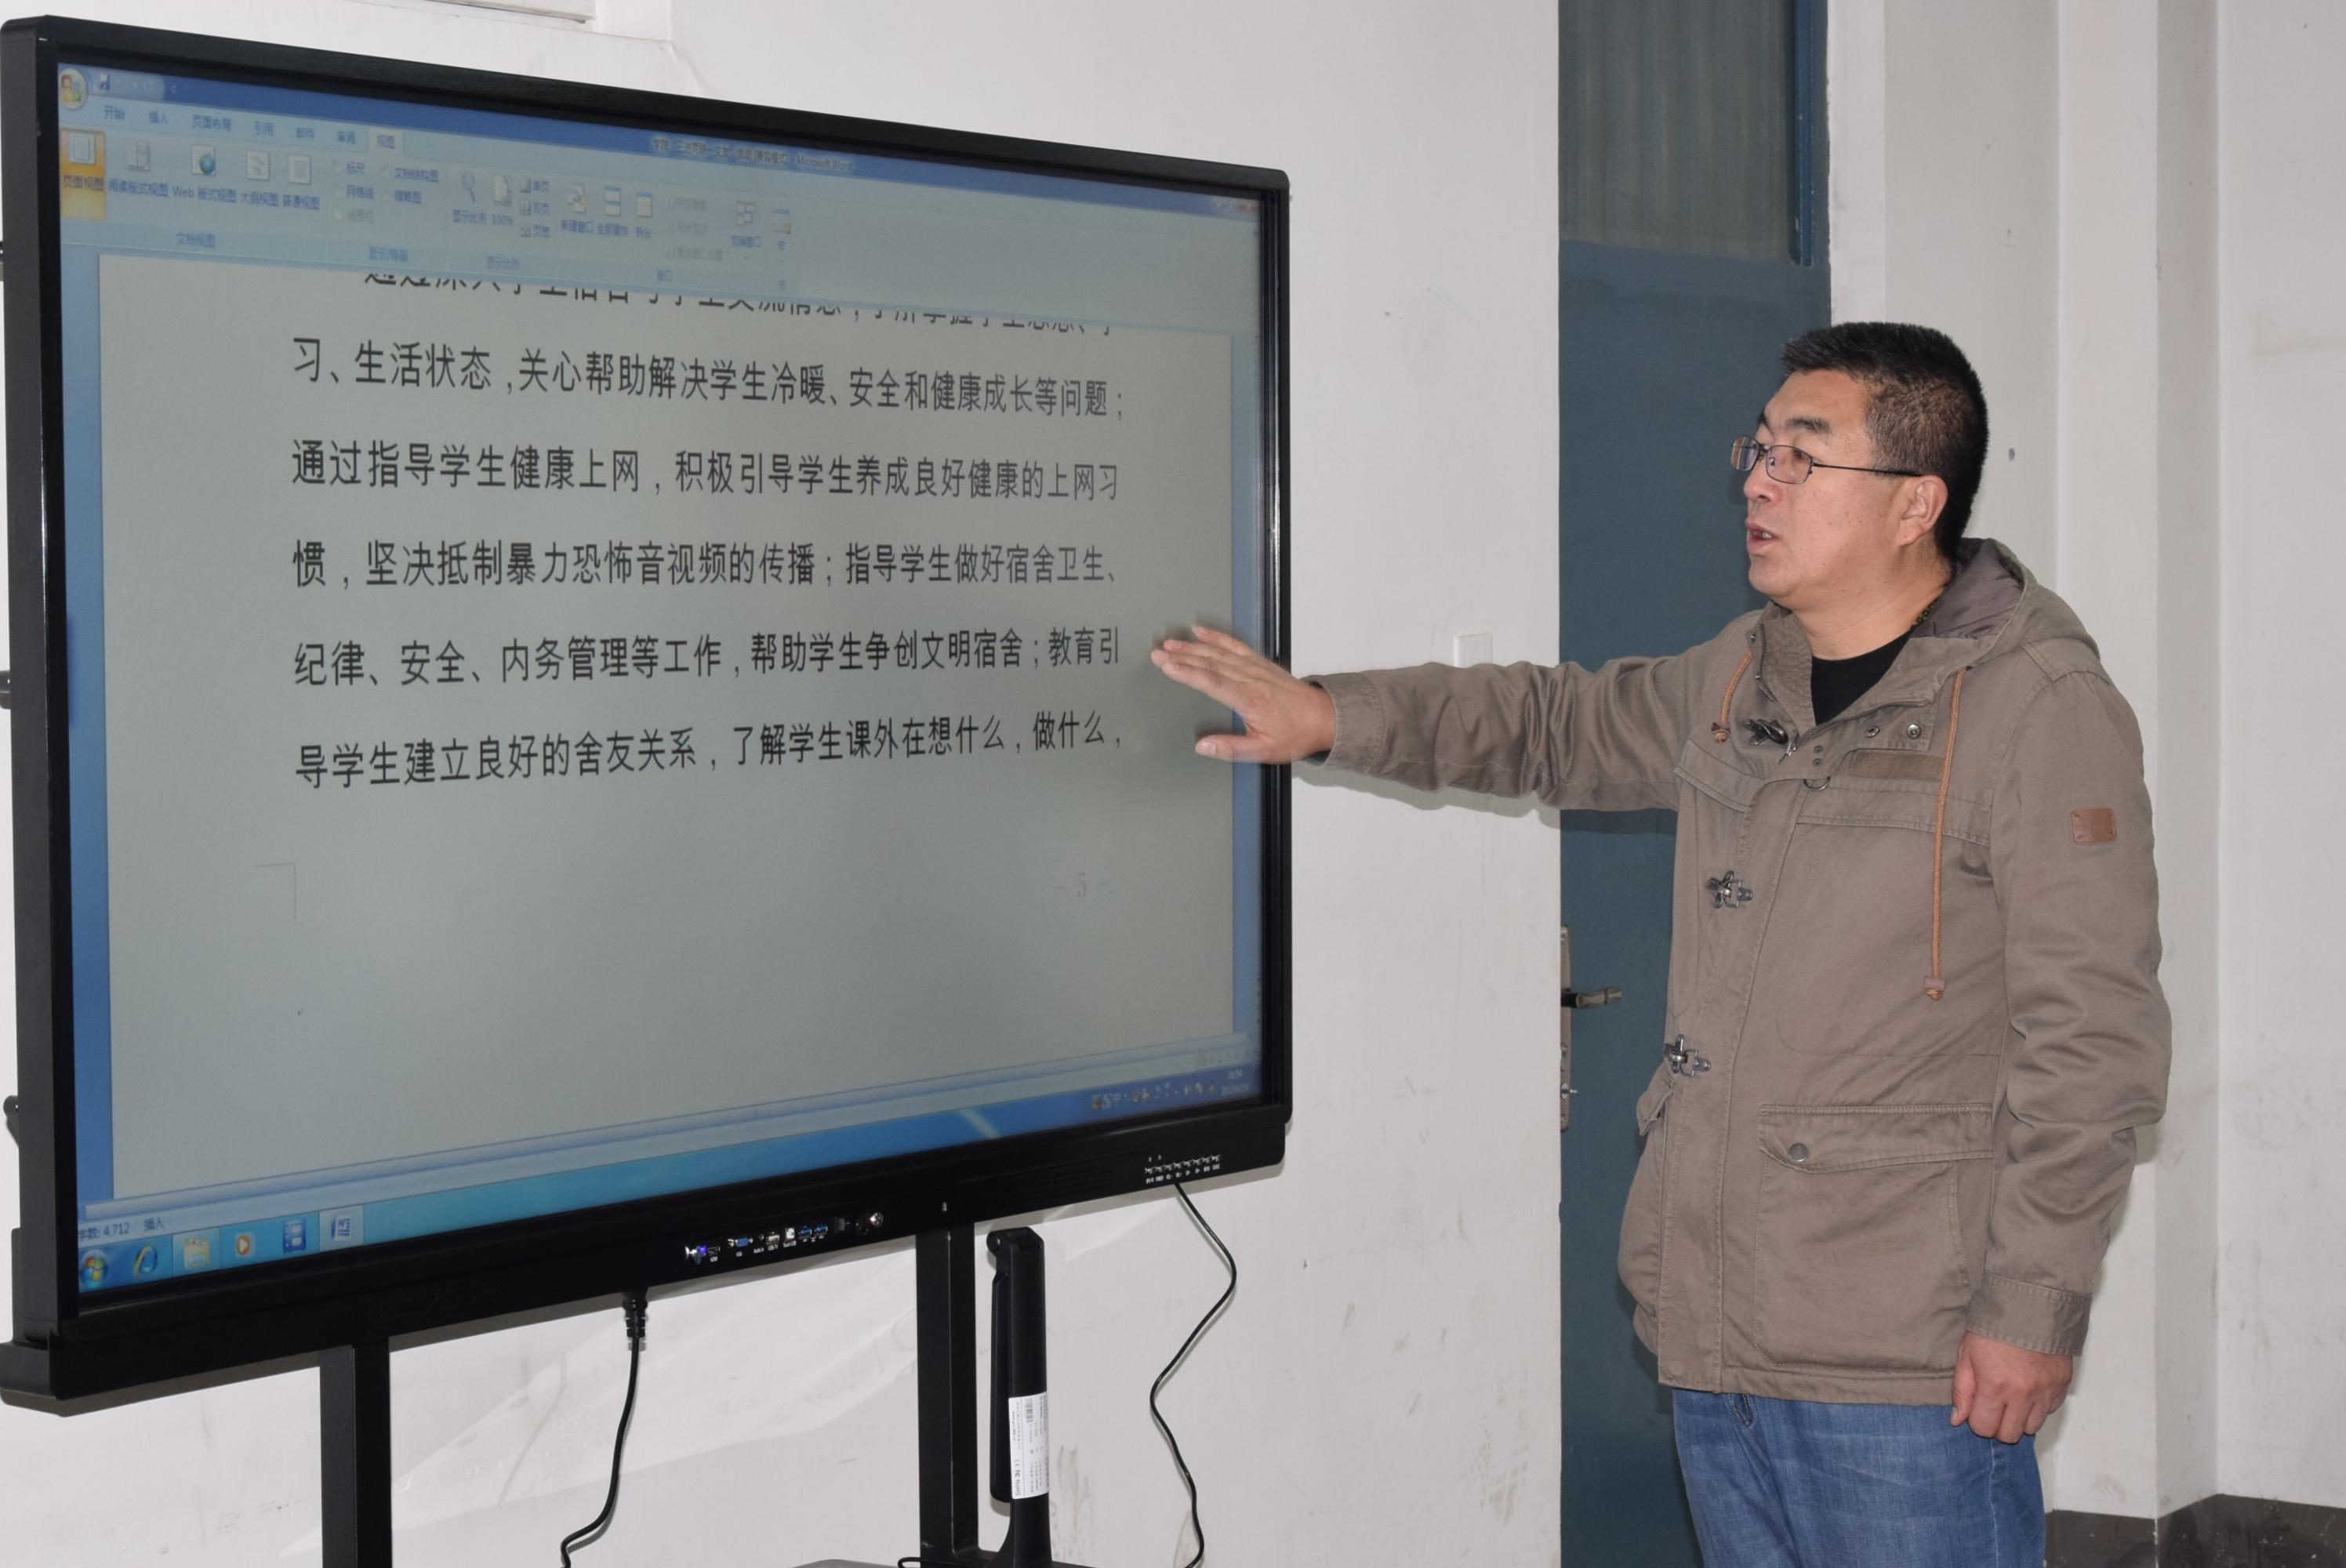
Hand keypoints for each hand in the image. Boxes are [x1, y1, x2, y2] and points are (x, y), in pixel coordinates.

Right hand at [1150, 625, 1336, 763]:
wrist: (1322, 718)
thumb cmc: (1296, 734)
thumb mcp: (1264, 750)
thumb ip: (1230, 748)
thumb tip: (1203, 746)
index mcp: (1250, 699)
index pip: (1212, 682)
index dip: (1186, 672)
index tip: (1166, 665)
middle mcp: (1251, 678)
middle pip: (1210, 663)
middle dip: (1181, 656)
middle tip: (1158, 652)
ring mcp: (1256, 668)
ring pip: (1219, 652)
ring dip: (1192, 646)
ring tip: (1170, 642)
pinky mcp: (1260, 663)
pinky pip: (1235, 645)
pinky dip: (1216, 637)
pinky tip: (1201, 632)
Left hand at [1949, 1331, 2071, 1442]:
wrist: (2029, 1306)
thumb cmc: (1992, 1329)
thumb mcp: (1966, 1355)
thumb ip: (1962, 1390)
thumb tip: (1958, 1420)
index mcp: (1995, 1385)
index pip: (1984, 1428)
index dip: (1977, 1421)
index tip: (1978, 1408)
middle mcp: (2023, 1394)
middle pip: (2010, 1434)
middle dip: (1998, 1425)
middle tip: (1995, 1405)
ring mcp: (2045, 1391)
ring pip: (2032, 1427)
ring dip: (2019, 1418)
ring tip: (2012, 1397)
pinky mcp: (2062, 1385)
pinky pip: (2050, 1411)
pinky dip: (2039, 1406)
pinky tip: (2030, 1388)